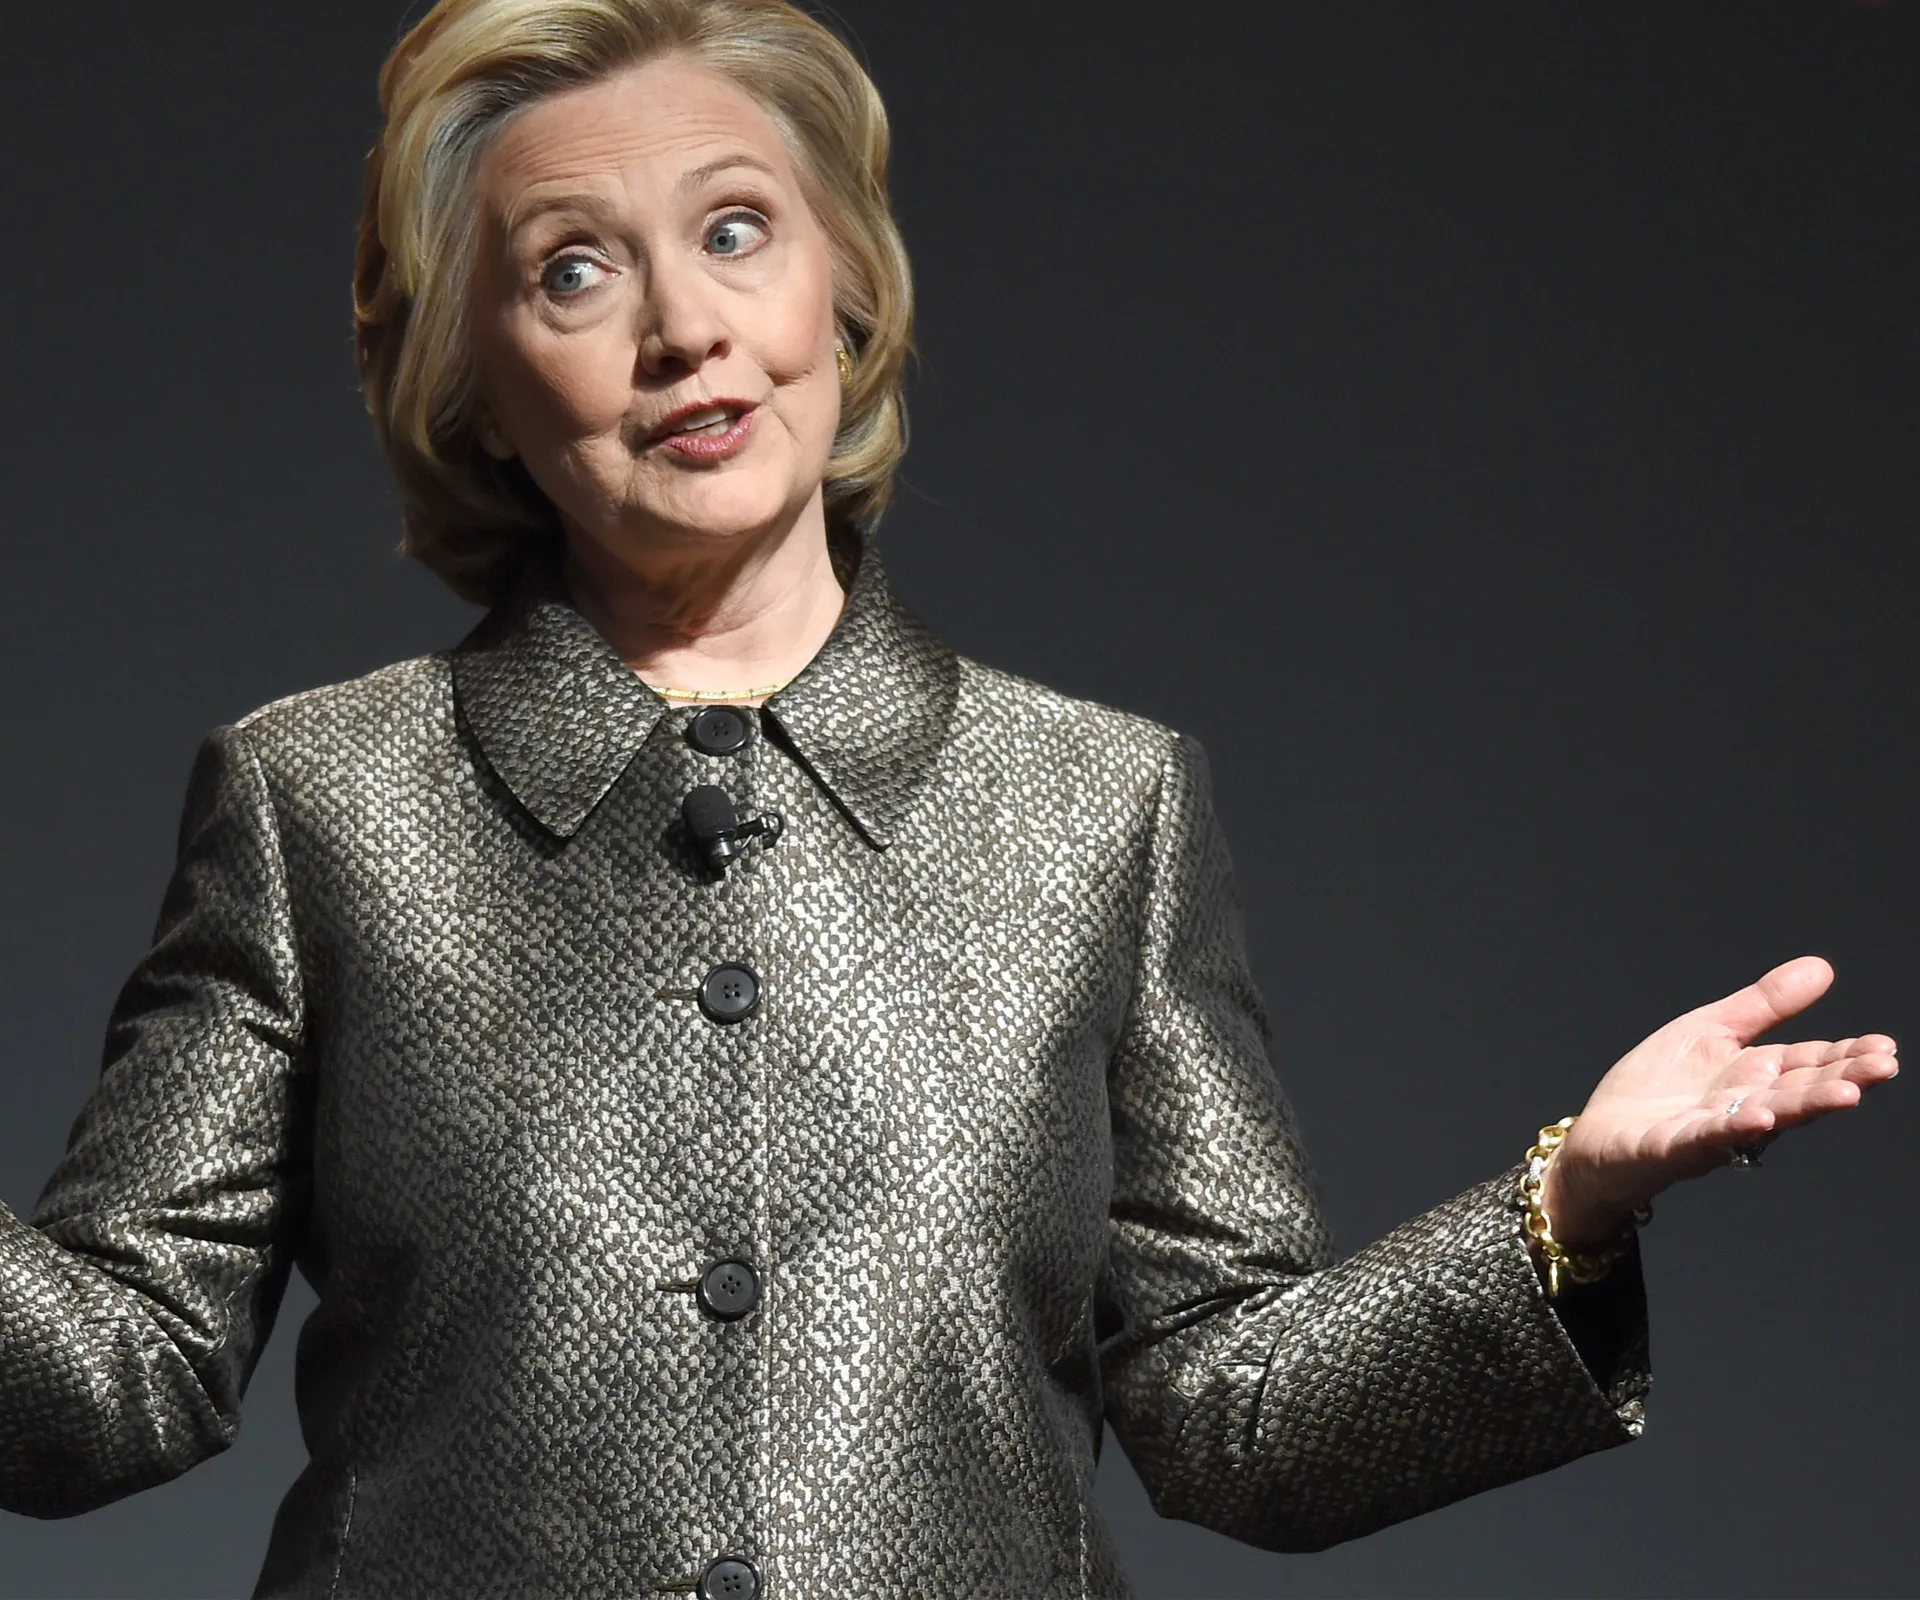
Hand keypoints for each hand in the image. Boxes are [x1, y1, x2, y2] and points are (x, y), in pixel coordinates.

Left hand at [1540, 956, 1897, 1245]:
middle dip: (1841, 1080)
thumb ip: (1764, 1005)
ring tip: (1844, 1094)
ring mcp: (1710, 1130)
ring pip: (1763, 1118)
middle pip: (1797, 1092)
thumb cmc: (1657, 1086)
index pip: (1808, 1063)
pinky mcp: (1670, 1147)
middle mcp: (1742, 1106)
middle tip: (1882, 1068)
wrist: (1599, 1136)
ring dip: (1803, 1107)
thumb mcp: (1710, 1030)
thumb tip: (1822, 967)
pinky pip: (1705, 1139)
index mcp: (1753, 1076)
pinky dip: (1730, 1130)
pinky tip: (1757, 1118)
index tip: (1885, 1049)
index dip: (1846, 1056)